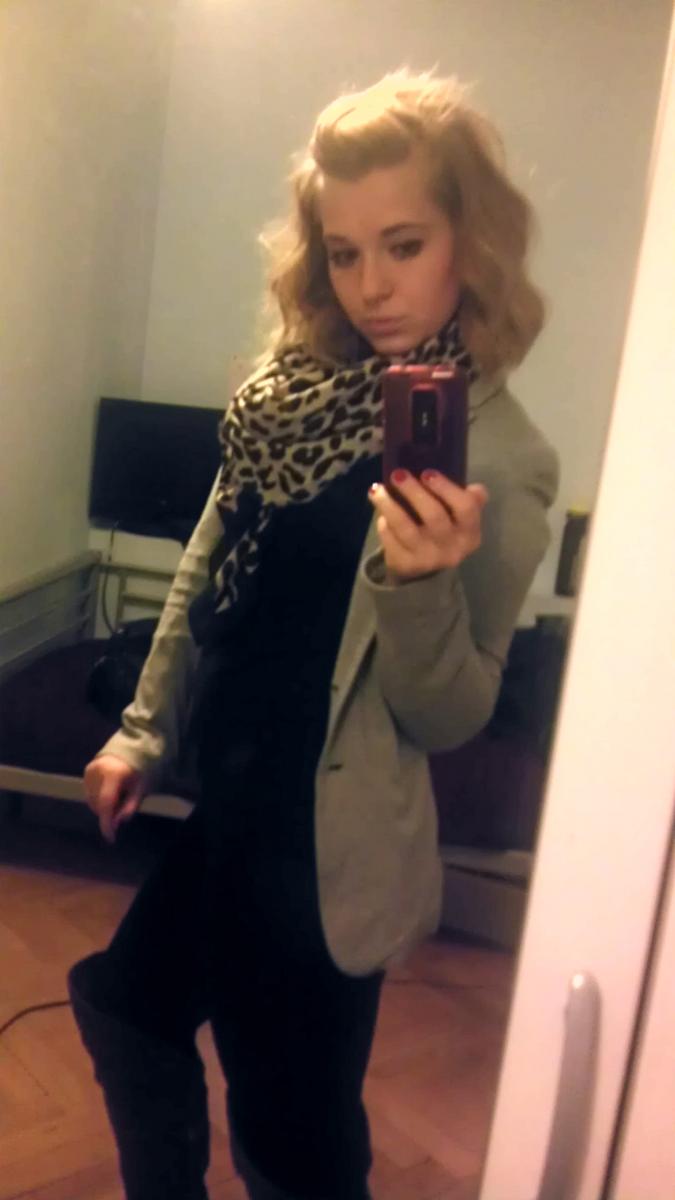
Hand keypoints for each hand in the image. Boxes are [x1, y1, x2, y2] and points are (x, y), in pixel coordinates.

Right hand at [83, 754, 147, 842]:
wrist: (132, 748)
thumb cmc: (140, 769)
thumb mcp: (141, 788)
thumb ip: (130, 806)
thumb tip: (118, 823)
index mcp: (113, 774)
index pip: (106, 803)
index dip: (107, 823)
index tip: (110, 837)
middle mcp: (97, 772)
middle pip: (98, 804)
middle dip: (109, 814)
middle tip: (122, 811)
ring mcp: (89, 771)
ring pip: (92, 801)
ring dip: (103, 807)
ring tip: (119, 798)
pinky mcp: (86, 771)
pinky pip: (90, 793)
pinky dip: (98, 799)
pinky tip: (111, 793)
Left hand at [368, 469, 487, 580]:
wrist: (426, 571)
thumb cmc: (444, 531)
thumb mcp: (460, 518)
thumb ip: (469, 500)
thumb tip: (475, 488)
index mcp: (470, 533)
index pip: (465, 508)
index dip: (446, 489)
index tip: (427, 473)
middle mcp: (452, 548)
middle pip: (434, 516)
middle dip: (414, 492)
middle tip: (398, 474)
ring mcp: (428, 559)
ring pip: (407, 529)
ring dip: (389, 506)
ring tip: (377, 490)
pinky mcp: (406, 565)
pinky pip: (392, 541)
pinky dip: (385, 526)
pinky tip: (381, 515)